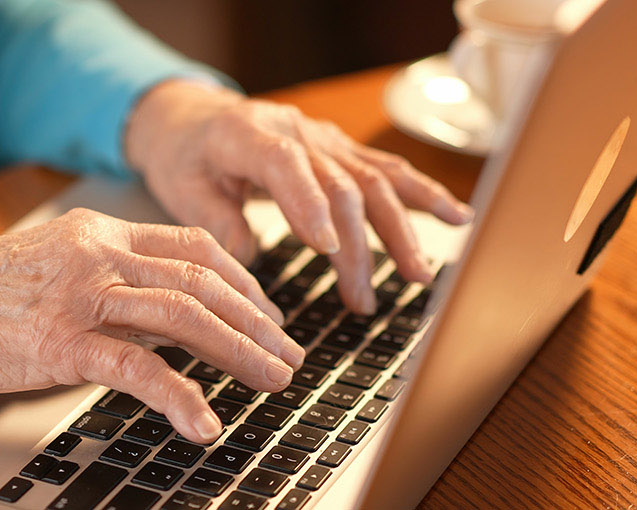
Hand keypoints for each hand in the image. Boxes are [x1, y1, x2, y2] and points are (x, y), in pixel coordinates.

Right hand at [0, 209, 301, 442]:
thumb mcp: (52, 266)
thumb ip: (108, 281)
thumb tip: (162, 316)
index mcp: (98, 231)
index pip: (192, 247)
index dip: (242, 280)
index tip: (267, 310)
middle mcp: (97, 254)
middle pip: (202, 280)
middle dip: (256, 320)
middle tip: (287, 351)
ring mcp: (82, 296)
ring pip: (186, 316)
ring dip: (240, 351)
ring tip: (272, 380)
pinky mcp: (63, 343)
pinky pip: (139, 370)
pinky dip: (181, 396)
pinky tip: (203, 421)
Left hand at [125, 79, 473, 314]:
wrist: (196, 118)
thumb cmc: (186, 156)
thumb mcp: (180, 188)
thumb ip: (214, 220)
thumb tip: (249, 258)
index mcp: (247, 134)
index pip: (286, 165)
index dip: (308, 204)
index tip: (325, 249)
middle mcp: (296, 131)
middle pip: (339, 184)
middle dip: (357, 246)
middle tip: (361, 301)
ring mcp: (324, 138)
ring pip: (373, 179)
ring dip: (400, 230)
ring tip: (417, 275)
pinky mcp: (342, 149)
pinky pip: (386, 170)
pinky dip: (422, 194)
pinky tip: (456, 216)